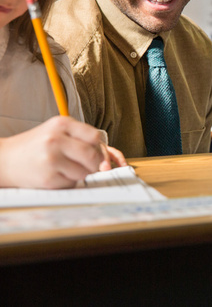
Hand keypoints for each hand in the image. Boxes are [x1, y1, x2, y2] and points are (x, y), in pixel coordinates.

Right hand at [0, 116, 125, 188]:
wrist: (4, 159)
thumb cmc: (35, 145)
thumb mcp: (55, 131)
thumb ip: (80, 139)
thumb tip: (105, 161)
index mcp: (61, 124)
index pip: (95, 136)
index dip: (99, 147)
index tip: (96, 153)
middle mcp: (55, 140)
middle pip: (92, 155)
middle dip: (94, 164)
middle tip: (87, 165)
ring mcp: (50, 159)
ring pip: (84, 172)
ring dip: (80, 174)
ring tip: (65, 168)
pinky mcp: (47, 178)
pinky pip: (71, 183)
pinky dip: (68, 182)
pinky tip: (55, 175)